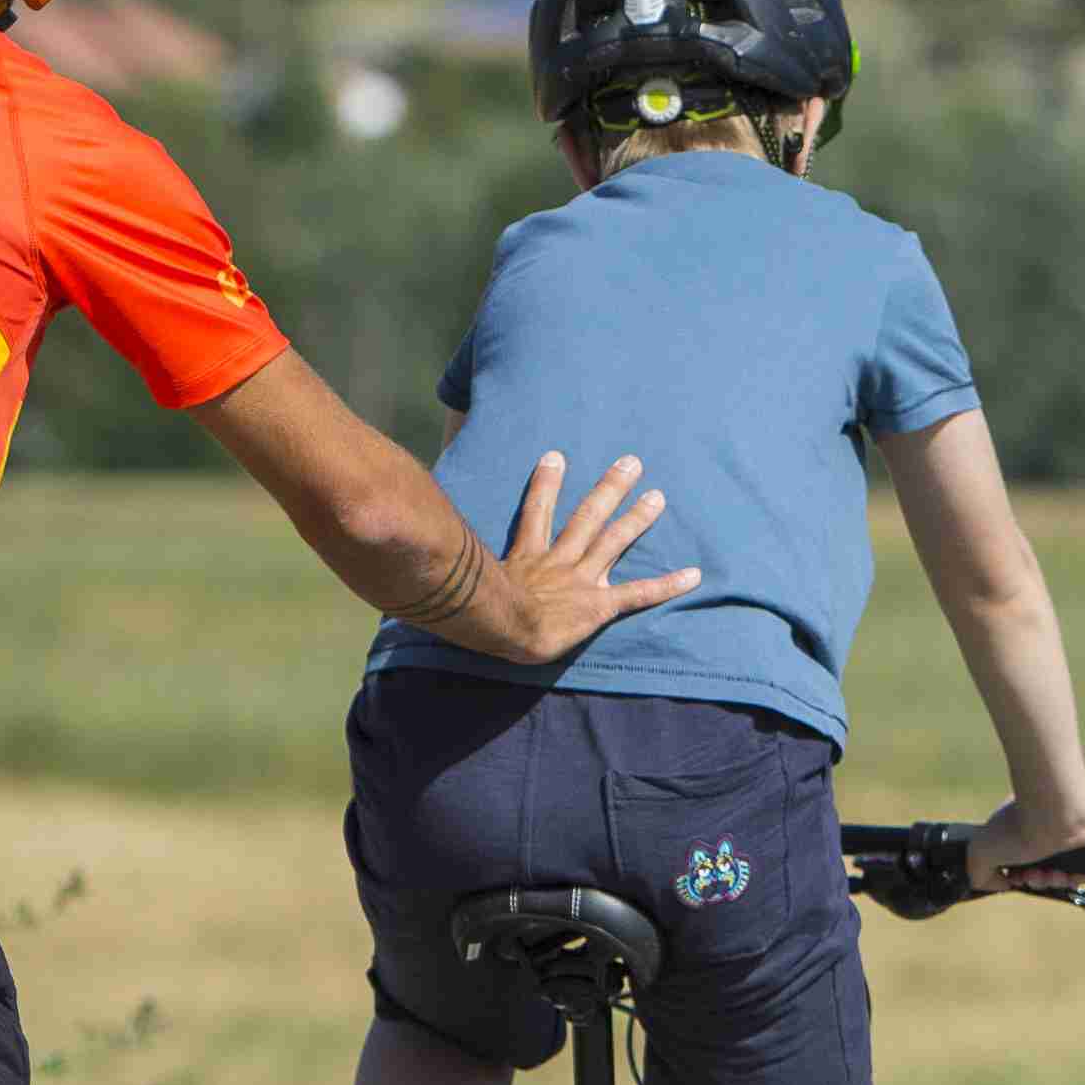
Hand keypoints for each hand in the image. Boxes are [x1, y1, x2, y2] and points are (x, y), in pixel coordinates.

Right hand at [442, 453, 700, 666]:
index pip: (537, 511)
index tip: (557, 455)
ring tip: (659, 497)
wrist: (499, 628)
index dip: (546, 483)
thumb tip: (389, 537)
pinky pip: (639, 594)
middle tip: (632, 462)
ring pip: (614, 541)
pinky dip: (668, 584)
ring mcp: (580, 581)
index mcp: (525, 555)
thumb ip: (429, 558)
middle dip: (610, 487)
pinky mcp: (598, 606)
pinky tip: (695, 575)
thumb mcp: (446, 578)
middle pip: (588, 515)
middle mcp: (557, 561)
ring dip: (638, 519)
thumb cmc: (470, 610)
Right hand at [969, 789, 1084, 891]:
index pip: (1022, 856)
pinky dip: (1076, 878)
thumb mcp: (980, 853)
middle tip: (1033, 876)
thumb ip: (981, 874)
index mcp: (1026, 820)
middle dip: (1036, 880)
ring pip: (1066, 870)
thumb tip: (1003, 885)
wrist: (1057, 815)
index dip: (1018, 875)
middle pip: (1044, 866)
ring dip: (1053, 881)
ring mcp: (1075, 831)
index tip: (1014, 878)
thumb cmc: (1017, 828)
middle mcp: (1050, 823)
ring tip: (1048, 875)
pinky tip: (1066, 875)